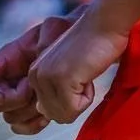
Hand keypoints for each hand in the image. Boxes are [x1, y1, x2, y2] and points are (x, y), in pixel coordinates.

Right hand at [0, 17, 75, 135]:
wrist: (84, 45)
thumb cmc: (66, 33)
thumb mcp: (54, 29)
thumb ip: (43, 45)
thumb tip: (34, 72)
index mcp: (7, 59)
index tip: (0, 96)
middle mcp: (10, 80)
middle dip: (14, 101)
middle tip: (34, 89)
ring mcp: (22, 96)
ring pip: (10, 117)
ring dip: (27, 113)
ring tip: (46, 99)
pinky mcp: (36, 108)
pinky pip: (24, 126)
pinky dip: (33, 126)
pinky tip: (47, 116)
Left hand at [28, 7, 128, 123]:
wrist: (105, 24)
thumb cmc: (94, 46)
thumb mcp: (68, 71)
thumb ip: (56, 91)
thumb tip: (46, 114)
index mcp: (35, 74)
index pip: (48, 110)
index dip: (71, 100)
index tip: (78, 76)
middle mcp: (35, 76)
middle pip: (55, 115)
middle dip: (76, 102)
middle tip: (84, 75)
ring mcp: (46, 77)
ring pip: (64, 114)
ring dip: (82, 100)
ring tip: (85, 73)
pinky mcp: (60, 79)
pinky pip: (73, 109)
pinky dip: (87, 97)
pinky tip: (88, 74)